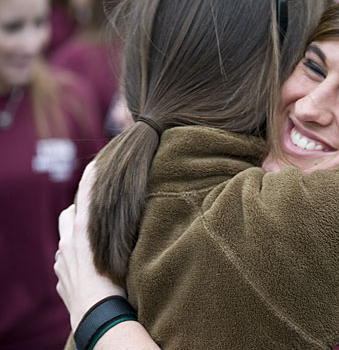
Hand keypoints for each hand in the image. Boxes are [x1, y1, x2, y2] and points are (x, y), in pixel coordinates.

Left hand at [54, 161, 124, 330]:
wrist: (97, 316)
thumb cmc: (115, 284)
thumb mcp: (122, 253)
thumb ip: (124, 234)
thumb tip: (136, 220)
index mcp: (82, 233)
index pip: (85, 198)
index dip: (89, 180)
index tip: (94, 165)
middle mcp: (67, 243)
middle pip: (67, 215)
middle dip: (77, 211)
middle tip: (94, 215)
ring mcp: (61, 262)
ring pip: (65, 239)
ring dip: (75, 237)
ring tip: (94, 244)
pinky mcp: (60, 278)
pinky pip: (65, 262)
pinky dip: (74, 259)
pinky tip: (89, 269)